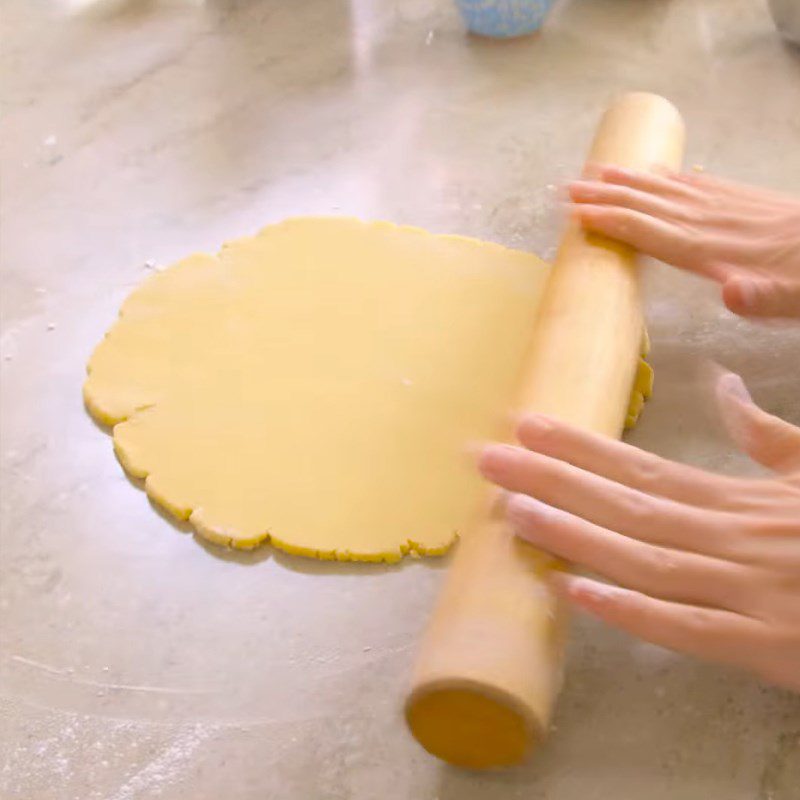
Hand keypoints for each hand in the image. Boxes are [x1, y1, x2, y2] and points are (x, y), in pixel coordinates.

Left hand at [478, 372, 799, 689]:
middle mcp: (731, 540)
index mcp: (740, 500)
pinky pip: (685, 629)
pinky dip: (630, 613)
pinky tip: (573, 593)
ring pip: (644, 560)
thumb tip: (724, 383)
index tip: (527, 425)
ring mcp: (745, 594)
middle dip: (553, 481)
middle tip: (486, 460)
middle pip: (627, 505)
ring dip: (574, 536)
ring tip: (512, 513)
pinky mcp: (763, 648)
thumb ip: (767, 435)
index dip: (582, 446)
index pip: (644, 466)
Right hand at [569, 167, 799, 318]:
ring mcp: (726, 206)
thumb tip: (731, 292)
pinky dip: (667, 176)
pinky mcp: (741, 198)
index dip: (612, 222)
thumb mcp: (793, 300)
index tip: (576, 216)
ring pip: (665, 189)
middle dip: (604, 196)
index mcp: (713, 250)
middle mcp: (712, 222)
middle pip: (648, 205)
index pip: (651, 232)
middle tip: (565, 189)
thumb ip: (762, 297)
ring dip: (627, 181)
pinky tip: (652, 170)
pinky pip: (695, 182)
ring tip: (594, 171)